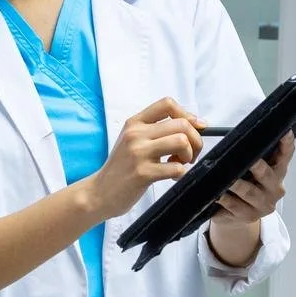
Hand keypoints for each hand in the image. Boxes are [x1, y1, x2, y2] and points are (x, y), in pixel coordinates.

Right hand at [83, 97, 203, 221]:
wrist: (99, 192)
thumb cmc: (121, 167)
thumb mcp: (133, 141)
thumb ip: (157, 130)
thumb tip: (195, 124)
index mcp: (134, 123)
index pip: (167, 104)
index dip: (187, 114)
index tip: (195, 128)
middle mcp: (136, 134)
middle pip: (181, 124)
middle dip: (195, 140)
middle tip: (189, 154)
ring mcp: (138, 153)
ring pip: (181, 141)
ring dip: (189, 155)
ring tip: (179, 163)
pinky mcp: (143, 173)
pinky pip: (177, 168)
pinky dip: (181, 173)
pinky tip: (171, 176)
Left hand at [209, 133, 293, 265]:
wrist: (239, 215)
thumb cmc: (247, 184)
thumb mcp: (253, 170)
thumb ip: (253, 156)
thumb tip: (241, 137)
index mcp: (278, 171)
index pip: (285, 155)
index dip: (286, 144)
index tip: (285, 132)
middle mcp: (274, 189)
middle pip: (267, 175)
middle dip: (258, 167)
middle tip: (251, 160)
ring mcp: (262, 205)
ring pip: (249, 192)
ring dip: (237, 185)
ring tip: (228, 179)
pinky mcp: (248, 216)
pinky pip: (235, 206)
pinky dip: (225, 200)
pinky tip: (218, 195)